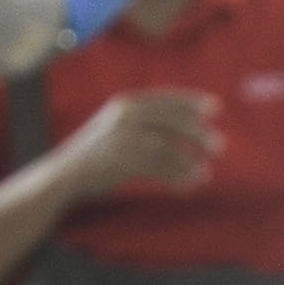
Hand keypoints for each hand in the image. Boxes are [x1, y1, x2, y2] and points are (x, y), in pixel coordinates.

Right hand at [53, 91, 219, 197]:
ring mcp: (123, 138)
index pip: (166, 98)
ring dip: (189, 162)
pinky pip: (157, 169)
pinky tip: (187, 186)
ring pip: (167, 148)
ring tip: (205, 174)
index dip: (192, 102)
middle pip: (172, 121)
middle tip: (220, 147)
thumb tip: (182, 124)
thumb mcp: (117, 126)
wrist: (64, 175)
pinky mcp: (122, 161)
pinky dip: (175, 178)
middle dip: (198, 134)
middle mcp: (125, 116)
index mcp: (126, 103)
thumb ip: (143, 121)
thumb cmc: (95, 153)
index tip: (215, 109)